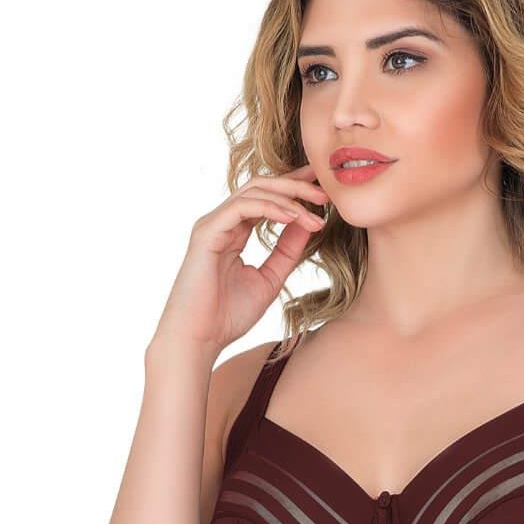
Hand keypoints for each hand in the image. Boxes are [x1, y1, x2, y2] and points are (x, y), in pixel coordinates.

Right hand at [151, 165, 330, 358]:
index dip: (294, 190)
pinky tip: (293, 217)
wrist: (199, 339)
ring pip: (253, 192)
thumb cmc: (227, 316)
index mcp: (234, 232)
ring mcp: (212, 225)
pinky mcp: (207, 233)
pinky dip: (270, 208)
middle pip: (261, 186)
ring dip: (288, 197)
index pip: (266, 199)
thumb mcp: (269, 279)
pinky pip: (242, 208)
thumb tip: (308, 226)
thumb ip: (287, 252)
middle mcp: (222, 222)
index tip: (323, 192)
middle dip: (295, 185)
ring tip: (315, 210)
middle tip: (325, 192)